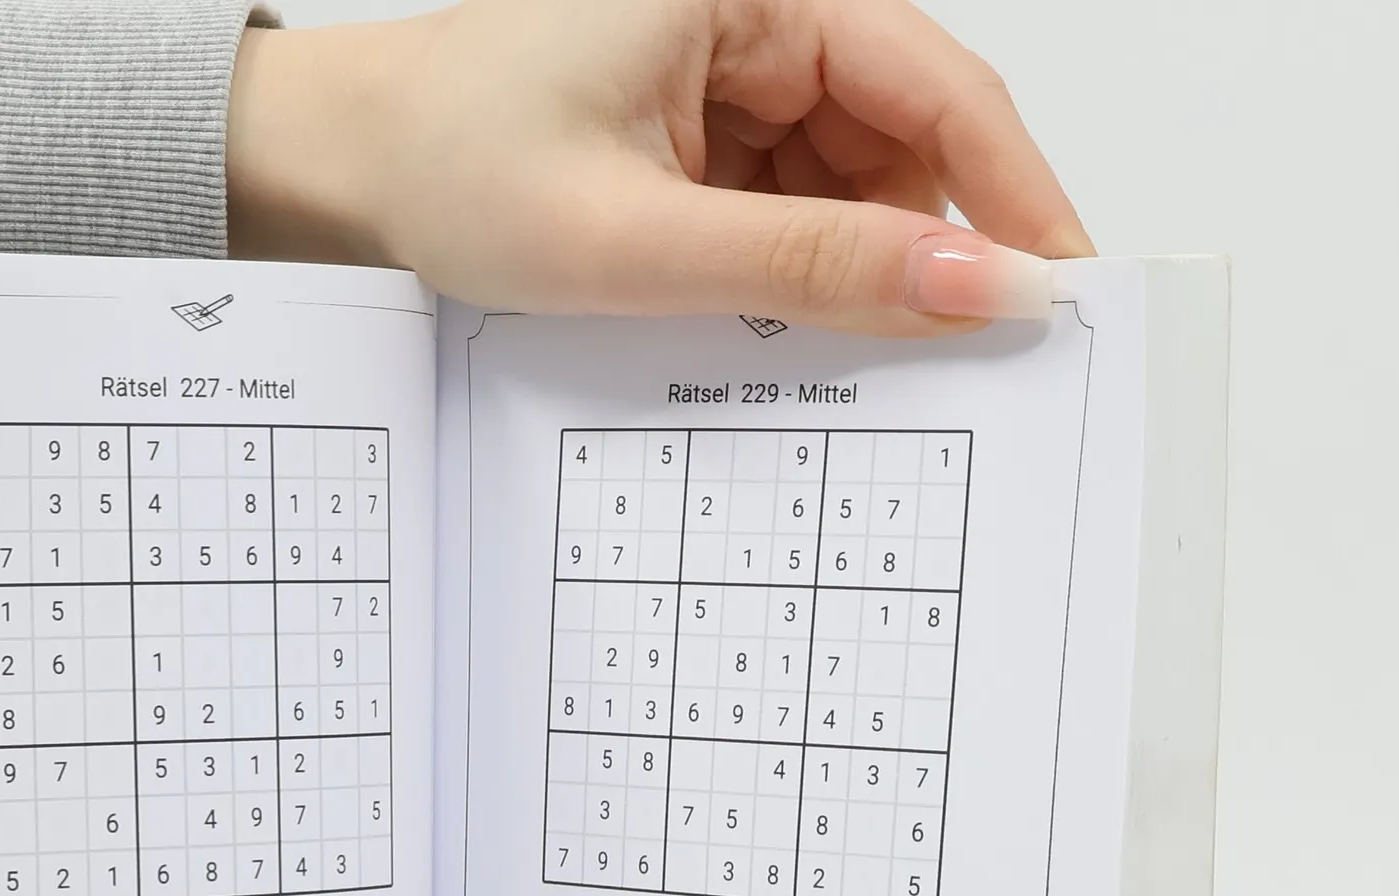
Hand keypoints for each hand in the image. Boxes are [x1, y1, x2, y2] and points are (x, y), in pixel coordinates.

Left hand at [228, 0, 1090, 331]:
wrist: (340, 175)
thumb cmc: (445, 168)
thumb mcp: (637, 239)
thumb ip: (809, 270)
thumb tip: (967, 287)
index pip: (935, 83)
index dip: (1010, 194)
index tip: (1057, 292)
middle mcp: (753, 6)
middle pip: (906, 131)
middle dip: (932, 244)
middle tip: (965, 357)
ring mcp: (730, 67)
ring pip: (854, 174)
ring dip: (859, 266)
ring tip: (840, 351)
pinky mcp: (704, 124)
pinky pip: (793, 196)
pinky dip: (801, 267)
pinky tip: (781, 325)